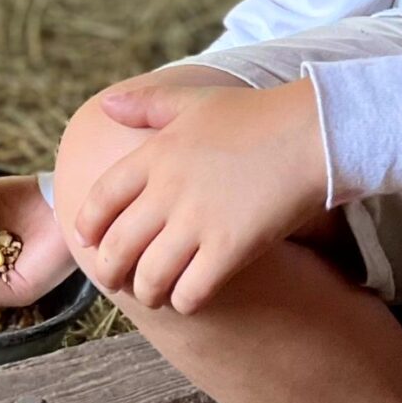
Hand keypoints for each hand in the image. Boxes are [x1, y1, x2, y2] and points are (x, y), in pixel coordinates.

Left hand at [66, 77, 328, 313]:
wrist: (314, 132)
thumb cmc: (257, 114)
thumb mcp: (194, 100)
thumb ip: (146, 104)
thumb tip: (104, 104)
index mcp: (154, 154)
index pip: (101, 199)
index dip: (88, 226)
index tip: (87, 242)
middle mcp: (168, 190)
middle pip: (118, 246)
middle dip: (109, 271)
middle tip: (116, 281)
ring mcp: (198, 221)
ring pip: (150, 277)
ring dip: (147, 292)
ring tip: (154, 294)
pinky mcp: (230, 248)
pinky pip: (191, 292)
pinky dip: (184, 302)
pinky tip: (189, 299)